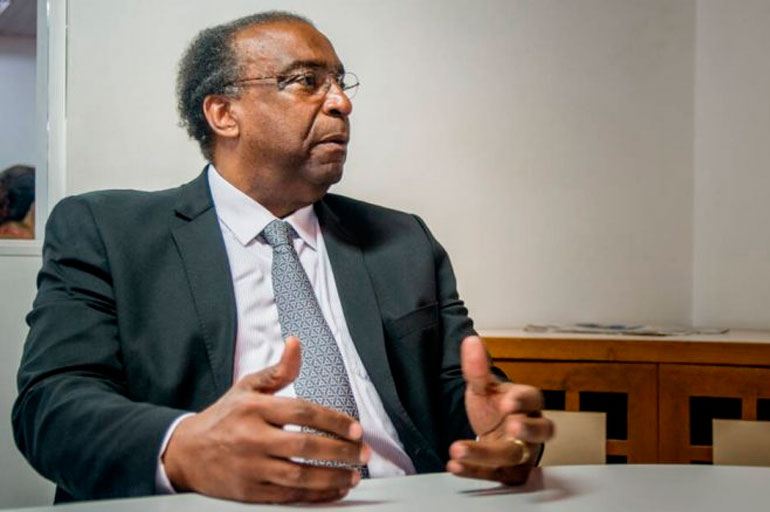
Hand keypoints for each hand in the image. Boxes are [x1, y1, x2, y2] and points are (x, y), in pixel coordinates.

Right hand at [163, 336, 369, 502]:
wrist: (185, 452)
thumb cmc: (223, 417)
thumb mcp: (247, 387)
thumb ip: (278, 370)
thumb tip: (296, 343)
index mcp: (254, 408)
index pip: (302, 412)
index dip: (333, 421)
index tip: (355, 429)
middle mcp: (252, 438)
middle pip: (305, 445)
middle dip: (340, 451)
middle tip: (363, 453)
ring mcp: (250, 467)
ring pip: (299, 476)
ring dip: (331, 478)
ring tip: (353, 475)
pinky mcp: (249, 492)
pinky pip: (288, 496)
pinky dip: (314, 496)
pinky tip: (333, 490)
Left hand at [447, 336, 553, 484]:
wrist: (492, 433)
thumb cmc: (494, 407)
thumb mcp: (484, 387)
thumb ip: (477, 368)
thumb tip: (470, 342)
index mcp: (527, 404)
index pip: (534, 400)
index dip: (524, 401)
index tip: (509, 401)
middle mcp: (531, 430)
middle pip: (540, 432)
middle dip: (528, 430)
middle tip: (511, 426)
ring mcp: (522, 453)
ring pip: (513, 456)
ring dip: (485, 454)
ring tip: (458, 448)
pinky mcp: (509, 473)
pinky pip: (495, 475)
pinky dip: (473, 471)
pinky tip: (454, 465)